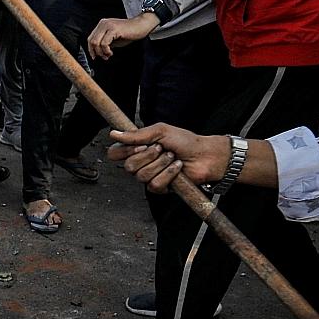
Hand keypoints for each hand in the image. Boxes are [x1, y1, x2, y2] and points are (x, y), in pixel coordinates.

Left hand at [87, 13, 158, 59]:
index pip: (90, 38)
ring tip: (108, 55)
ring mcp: (107, 25)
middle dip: (96, 52)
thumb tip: (97, 52)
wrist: (141, 25)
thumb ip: (104, 43)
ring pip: (96, 42)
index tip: (95, 56)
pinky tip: (111, 52)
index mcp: (102, 24)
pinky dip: (106, 50)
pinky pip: (104, 43)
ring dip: (101, 52)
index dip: (91, 49)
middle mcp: (103, 23)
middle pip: (91, 41)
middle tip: (104, 57)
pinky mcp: (113, 29)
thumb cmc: (129, 32)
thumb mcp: (113, 39)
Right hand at [107, 125, 230, 191]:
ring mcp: (150, 176)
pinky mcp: (160, 187)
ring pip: (142, 176)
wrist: (204, 155)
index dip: (124, 151)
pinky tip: (177, 168)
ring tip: (172, 157)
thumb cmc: (185, 141)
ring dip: (161, 164)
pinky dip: (168, 174)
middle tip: (161, 149)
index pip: (115, 153)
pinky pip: (155, 184)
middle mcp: (141, 163)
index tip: (140, 145)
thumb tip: (114, 133)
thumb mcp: (160, 131)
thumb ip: (136, 134)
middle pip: (128, 166)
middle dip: (148, 156)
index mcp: (138, 148)